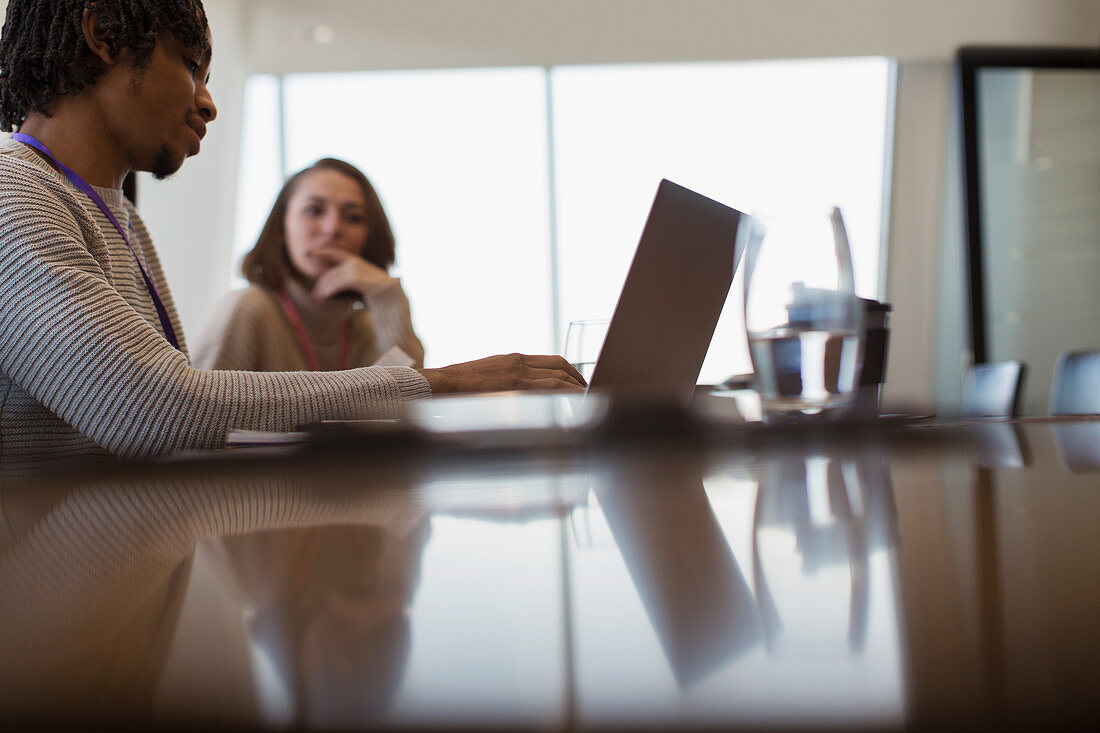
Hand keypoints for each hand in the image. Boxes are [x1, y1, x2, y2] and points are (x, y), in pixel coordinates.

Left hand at [311, 247, 395, 301]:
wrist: (392, 296)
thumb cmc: (378, 293)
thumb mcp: (362, 284)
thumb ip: (349, 281)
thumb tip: (331, 289)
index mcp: (356, 261)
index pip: (335, 253)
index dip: (321, 252)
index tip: (308, 254)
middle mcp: (354, 262)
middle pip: (330, 273)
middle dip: (320, 285)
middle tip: (315, 297)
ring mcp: (355, 269)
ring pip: (331, 279)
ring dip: (322, 291)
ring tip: (318, 301)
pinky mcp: (356, 277)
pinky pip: (336, 284)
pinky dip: (328, 291)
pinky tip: (325, 298)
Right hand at [418, 353, 586, 392]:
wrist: (437, 384)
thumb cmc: (454, 389)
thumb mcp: (483, 379)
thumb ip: (502, 384)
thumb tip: (512, 399)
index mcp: (511, 359)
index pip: (549, 361)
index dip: (568, 371)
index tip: (577, 383)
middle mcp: (518, 361)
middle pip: (560, 365)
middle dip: (578, 379)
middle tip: (590, 392)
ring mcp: (518, 372)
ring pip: (559, 376)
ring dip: (577, 388)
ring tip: (589, 400)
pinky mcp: (515, 384)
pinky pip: (551, 386)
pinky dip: (569, 393)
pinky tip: (577, 402)